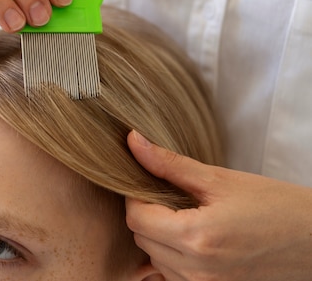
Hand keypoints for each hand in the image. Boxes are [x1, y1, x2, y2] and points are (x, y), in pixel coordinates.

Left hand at [125, 130, 311, 280]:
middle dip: (146, 213)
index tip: (146, 182)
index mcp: (197, 238)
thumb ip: (170, 164)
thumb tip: (133, 141)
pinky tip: (192, 238)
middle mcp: (197, 270)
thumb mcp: (221, 179)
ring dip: (159, 235)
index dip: (134, 195)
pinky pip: (174, 274)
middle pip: (142, 238)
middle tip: (167, 195)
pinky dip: (173, 255)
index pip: (136, 217)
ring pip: (154, 258)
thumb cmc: (276, 206)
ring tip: (185, 215)